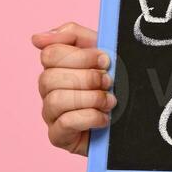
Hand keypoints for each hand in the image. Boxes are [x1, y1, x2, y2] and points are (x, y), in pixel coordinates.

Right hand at [33, 22, 114, 156]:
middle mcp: (48, 90)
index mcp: (57, 67)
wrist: (134, 117)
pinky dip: (90, 118)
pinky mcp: (58, 136)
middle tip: (109, 81)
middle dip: (87, 78)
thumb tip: (37, 38)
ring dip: (91, 98)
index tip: (105, 59)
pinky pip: (64, 124)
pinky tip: (105, 118)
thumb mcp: (102, 50)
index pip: (50, 54)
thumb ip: (73, 35)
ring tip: (111, 101)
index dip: (81, 56)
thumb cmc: (116, 81)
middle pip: (49, 78)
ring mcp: (50, 114)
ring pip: (55, 100)